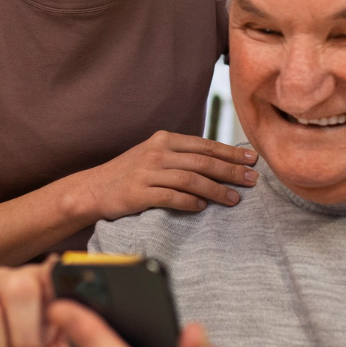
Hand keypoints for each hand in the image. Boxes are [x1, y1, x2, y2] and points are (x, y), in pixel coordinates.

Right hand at [73, 131, 258, 221]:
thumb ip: (181, 156)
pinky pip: (171, 197)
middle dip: (231, 170)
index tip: (252, 159)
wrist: (93, 188)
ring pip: (191, 179)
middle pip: (203, 161)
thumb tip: (218, 162)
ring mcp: (148, 172)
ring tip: (234, 199)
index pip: (205, 145)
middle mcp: (158, 152)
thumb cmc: (130, 174)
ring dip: (216, 189)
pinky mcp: (139, 192)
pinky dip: (189, 202)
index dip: (230, 152)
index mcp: (165, 139)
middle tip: (252, 180)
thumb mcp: (154, 155)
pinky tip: (203, 207)